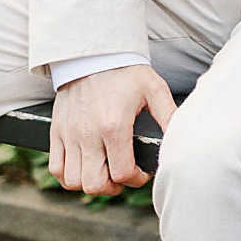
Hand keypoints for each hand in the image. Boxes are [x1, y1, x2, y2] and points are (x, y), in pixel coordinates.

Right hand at [50, 64, 177, 194]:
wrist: (92, 52)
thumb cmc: (125, 70)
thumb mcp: (153, 88)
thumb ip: (169, 115)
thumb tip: (183, 137)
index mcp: (114, 125)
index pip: (123, 173)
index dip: (137, 179)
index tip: (142, 171)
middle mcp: (88, 133)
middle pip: (95, 184)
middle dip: (113, 187)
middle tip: (122, 175)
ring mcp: (69, 133)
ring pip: (74, 181)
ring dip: (91, 182)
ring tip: (104, 171)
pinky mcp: (57, 131)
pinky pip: (57, 169)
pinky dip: (69, 176)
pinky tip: (85, 167)